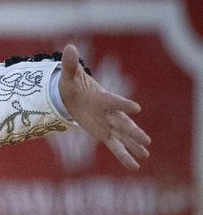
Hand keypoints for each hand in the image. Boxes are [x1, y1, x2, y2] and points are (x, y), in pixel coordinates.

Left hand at [59, 44, 151, 170]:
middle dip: (133, 131)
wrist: (75, 95)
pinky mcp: (104, 134)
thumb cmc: (73, 85)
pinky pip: (115, 146)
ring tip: (146, 155)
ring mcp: (108, 124)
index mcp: (102, 98)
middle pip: (123, 123)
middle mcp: (109, 113)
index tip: (135, 108)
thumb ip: (70, 64)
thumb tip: (69, 48)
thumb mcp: (69, 76)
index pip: (114, 101)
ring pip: (123, 136)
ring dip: (133, 145)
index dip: (123, 105)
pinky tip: (135, 166)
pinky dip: (124, 156)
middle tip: (146, 140)